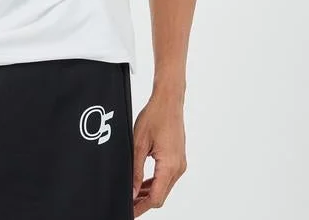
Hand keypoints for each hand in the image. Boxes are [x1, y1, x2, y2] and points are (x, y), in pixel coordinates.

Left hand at [132, 90, 186, 214]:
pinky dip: (155, 183)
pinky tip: (143, 183)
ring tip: (133, 195)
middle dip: (144, 202)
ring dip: (150, 193)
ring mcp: (180, 163)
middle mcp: (178, 167)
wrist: (169, 101)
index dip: (141, 207)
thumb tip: (132, 191)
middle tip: (128, 205)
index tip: (130, 211)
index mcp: (169, 165)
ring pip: (164, 187)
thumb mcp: (139, 144)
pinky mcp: (178, 159)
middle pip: (161, 195)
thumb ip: (136, 170)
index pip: (156, 198)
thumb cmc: (155, 116)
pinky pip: (166, 177)